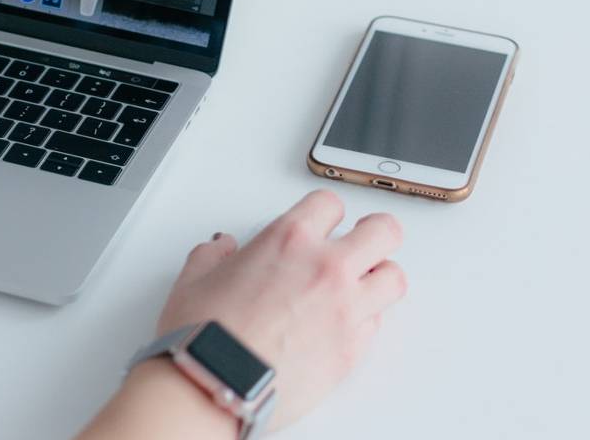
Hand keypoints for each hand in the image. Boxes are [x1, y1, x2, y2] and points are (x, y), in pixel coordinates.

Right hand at [155, 190, 406, 428]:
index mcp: (288, 241)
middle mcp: (326, 269)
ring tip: (363, 283)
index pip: (330, 203)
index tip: (323, 219)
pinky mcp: (352, 350)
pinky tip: (345, 322)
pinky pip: (378, 324)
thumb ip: (214, 256)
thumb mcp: (195, 279)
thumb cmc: (205, 336)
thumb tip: (221, 251)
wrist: (217, 385)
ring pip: (394, 279)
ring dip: (379, 278)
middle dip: (375, 232)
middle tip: (364, 238)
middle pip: (383, 231)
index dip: (326, 211)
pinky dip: (366, 319)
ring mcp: (346, 310)